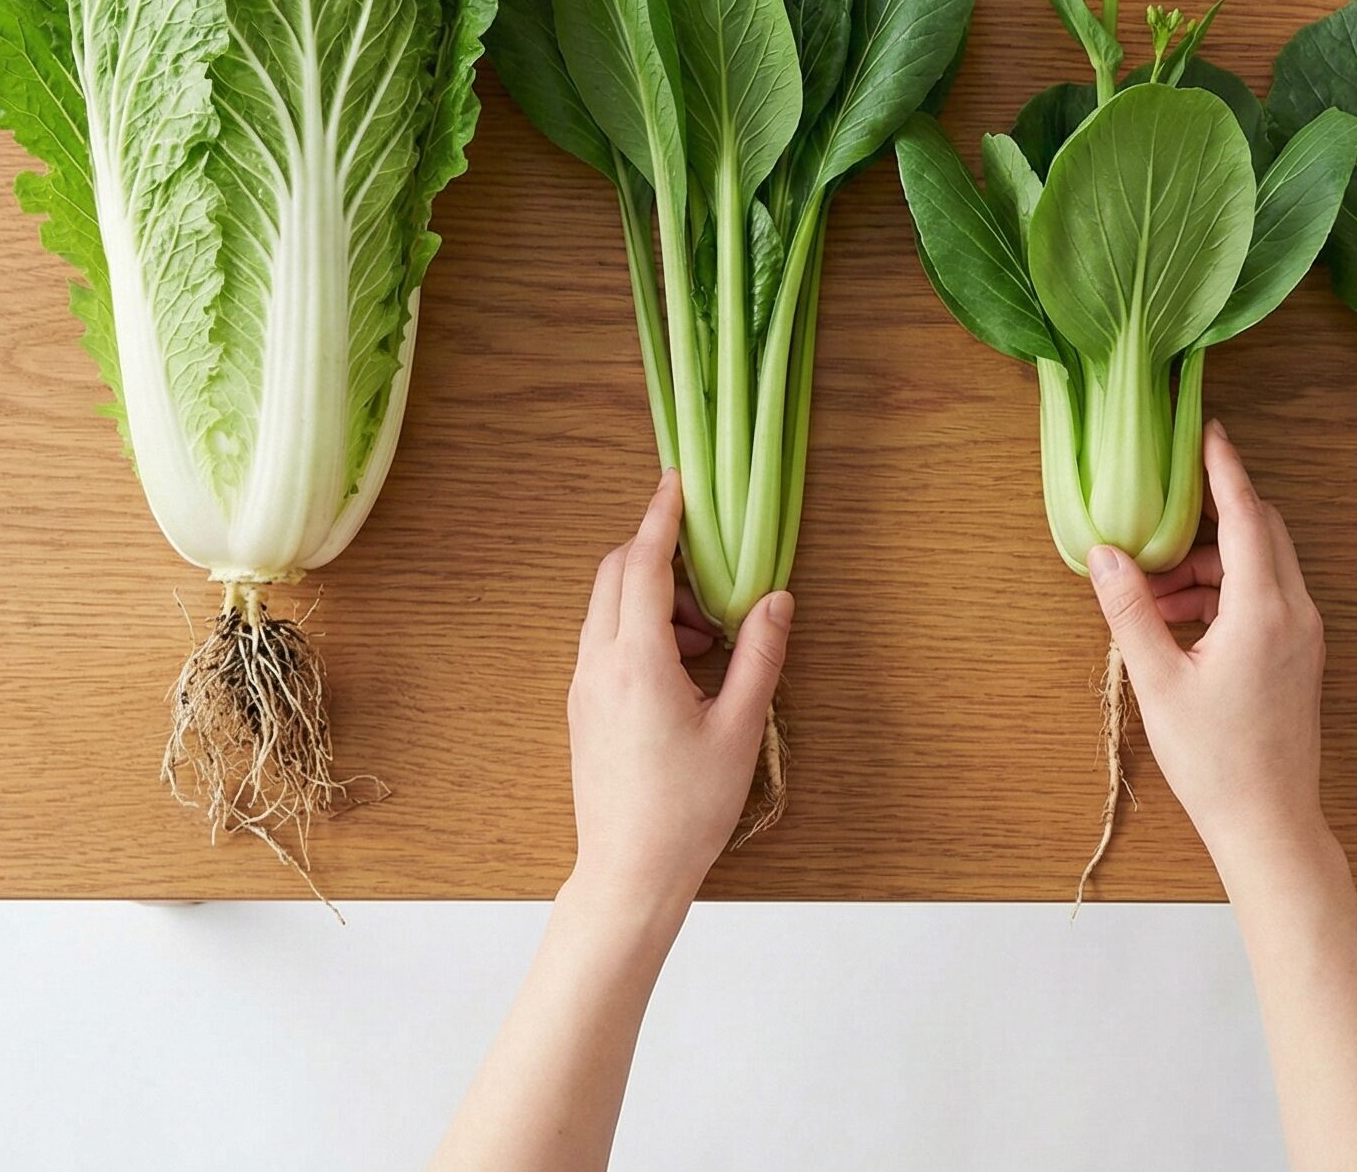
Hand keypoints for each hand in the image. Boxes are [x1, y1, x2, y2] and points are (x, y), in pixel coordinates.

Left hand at [566, 473, 791, 915]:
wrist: (628, 874)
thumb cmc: (687, 808)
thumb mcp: (738, 728)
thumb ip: (759, 656)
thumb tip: (776, 600)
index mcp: (637, 661)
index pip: (641, 564)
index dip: (660, 517)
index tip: (676, 482)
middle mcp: (598, 664)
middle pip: (613, 574)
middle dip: (656, 554)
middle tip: (708, 569)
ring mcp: (582, 686)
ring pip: (606, 608)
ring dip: (652, 597)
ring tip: (708, 639)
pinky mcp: (581, 708)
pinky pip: (604, 641)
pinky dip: (639, 629)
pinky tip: (683, 668)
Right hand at [1085, 420, 1328, 870]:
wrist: (1270, 825)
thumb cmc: (1215, 760)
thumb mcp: (1158, 680)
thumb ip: (1130, 610)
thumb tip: (1103, 553)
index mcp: (1264, 609)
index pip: (1248, 514)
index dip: (1225, 468)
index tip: (1206, 429)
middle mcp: (1295, 612)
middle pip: (1261, 531)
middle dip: (1210, 516)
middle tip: (1160, 514)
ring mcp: (1302, 635)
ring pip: (1260, 565)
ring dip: (1209, 562)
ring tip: (1152, 589)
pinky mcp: (1297, 655)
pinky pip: (1263, 596)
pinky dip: (1222, 591)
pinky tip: (1176, 619)